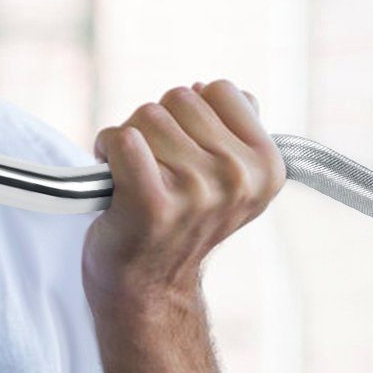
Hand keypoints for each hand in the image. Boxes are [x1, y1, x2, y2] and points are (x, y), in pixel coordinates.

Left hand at [82, 81, 286, 314]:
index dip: (193, 113)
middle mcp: (238, 179)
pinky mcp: (152, 203)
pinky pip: (121, 138)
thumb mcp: (230, 176)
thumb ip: (234, 126)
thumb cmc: (181, 219)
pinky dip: (106, 149)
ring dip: (131, 139)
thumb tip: (206, 86)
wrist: (149, 286)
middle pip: (180, 97)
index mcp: (266, 166)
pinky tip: (113, 177)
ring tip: (136, 176)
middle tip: (156, 168)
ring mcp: (197, 191)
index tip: (188, 150)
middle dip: (159, 126)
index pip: (220, 89)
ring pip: (146, 115)